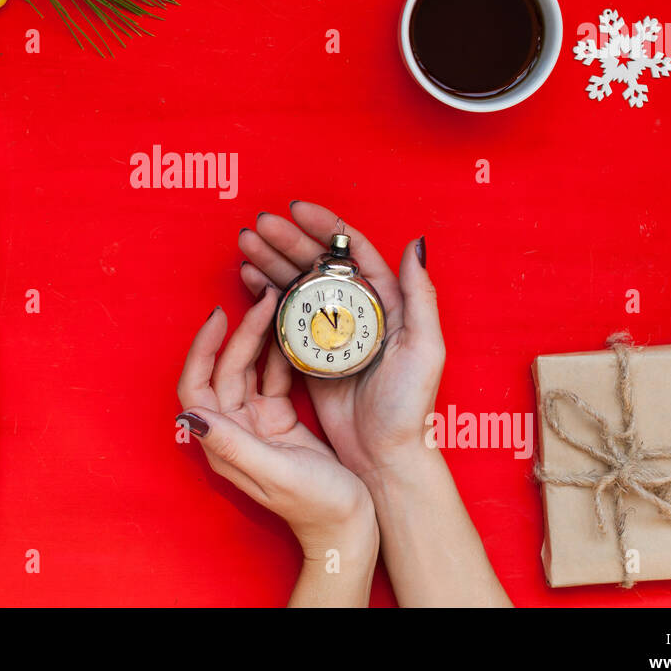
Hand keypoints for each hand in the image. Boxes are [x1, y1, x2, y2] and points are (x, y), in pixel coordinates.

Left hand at [176, 287, 375, 558]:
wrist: (351, 531)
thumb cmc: (317, 508)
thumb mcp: (276, 474)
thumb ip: (235, 445)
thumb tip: (191, 416)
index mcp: (224, 443)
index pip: (196, 386)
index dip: (202, 349)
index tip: (220, 315)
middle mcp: (233, 430)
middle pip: (225, 370)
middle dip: (241, 333)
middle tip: (265, 300)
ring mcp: (256, 423)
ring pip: (249, 369)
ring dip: (260, 338)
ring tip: (278, 304)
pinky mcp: (279, 420)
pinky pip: (273, 377)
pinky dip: (281, 353)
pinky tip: (293, 330)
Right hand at [236, 201, 444, 480]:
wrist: (384, 458)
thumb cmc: (410, 408)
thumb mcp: (425, 349)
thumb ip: (421, 296)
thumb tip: (415, 242)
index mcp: (386, 302)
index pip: (352, 251)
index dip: (325, 226)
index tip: (296, 211)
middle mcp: (357, 311)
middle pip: (318, 263)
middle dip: (287, 240)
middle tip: (259, 226)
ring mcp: (331, 332)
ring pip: (297, 285)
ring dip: (271, 261)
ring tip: (245, 245)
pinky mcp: (309, 355)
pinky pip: (284, 316)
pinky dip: (265, 294)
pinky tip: (248, 278)